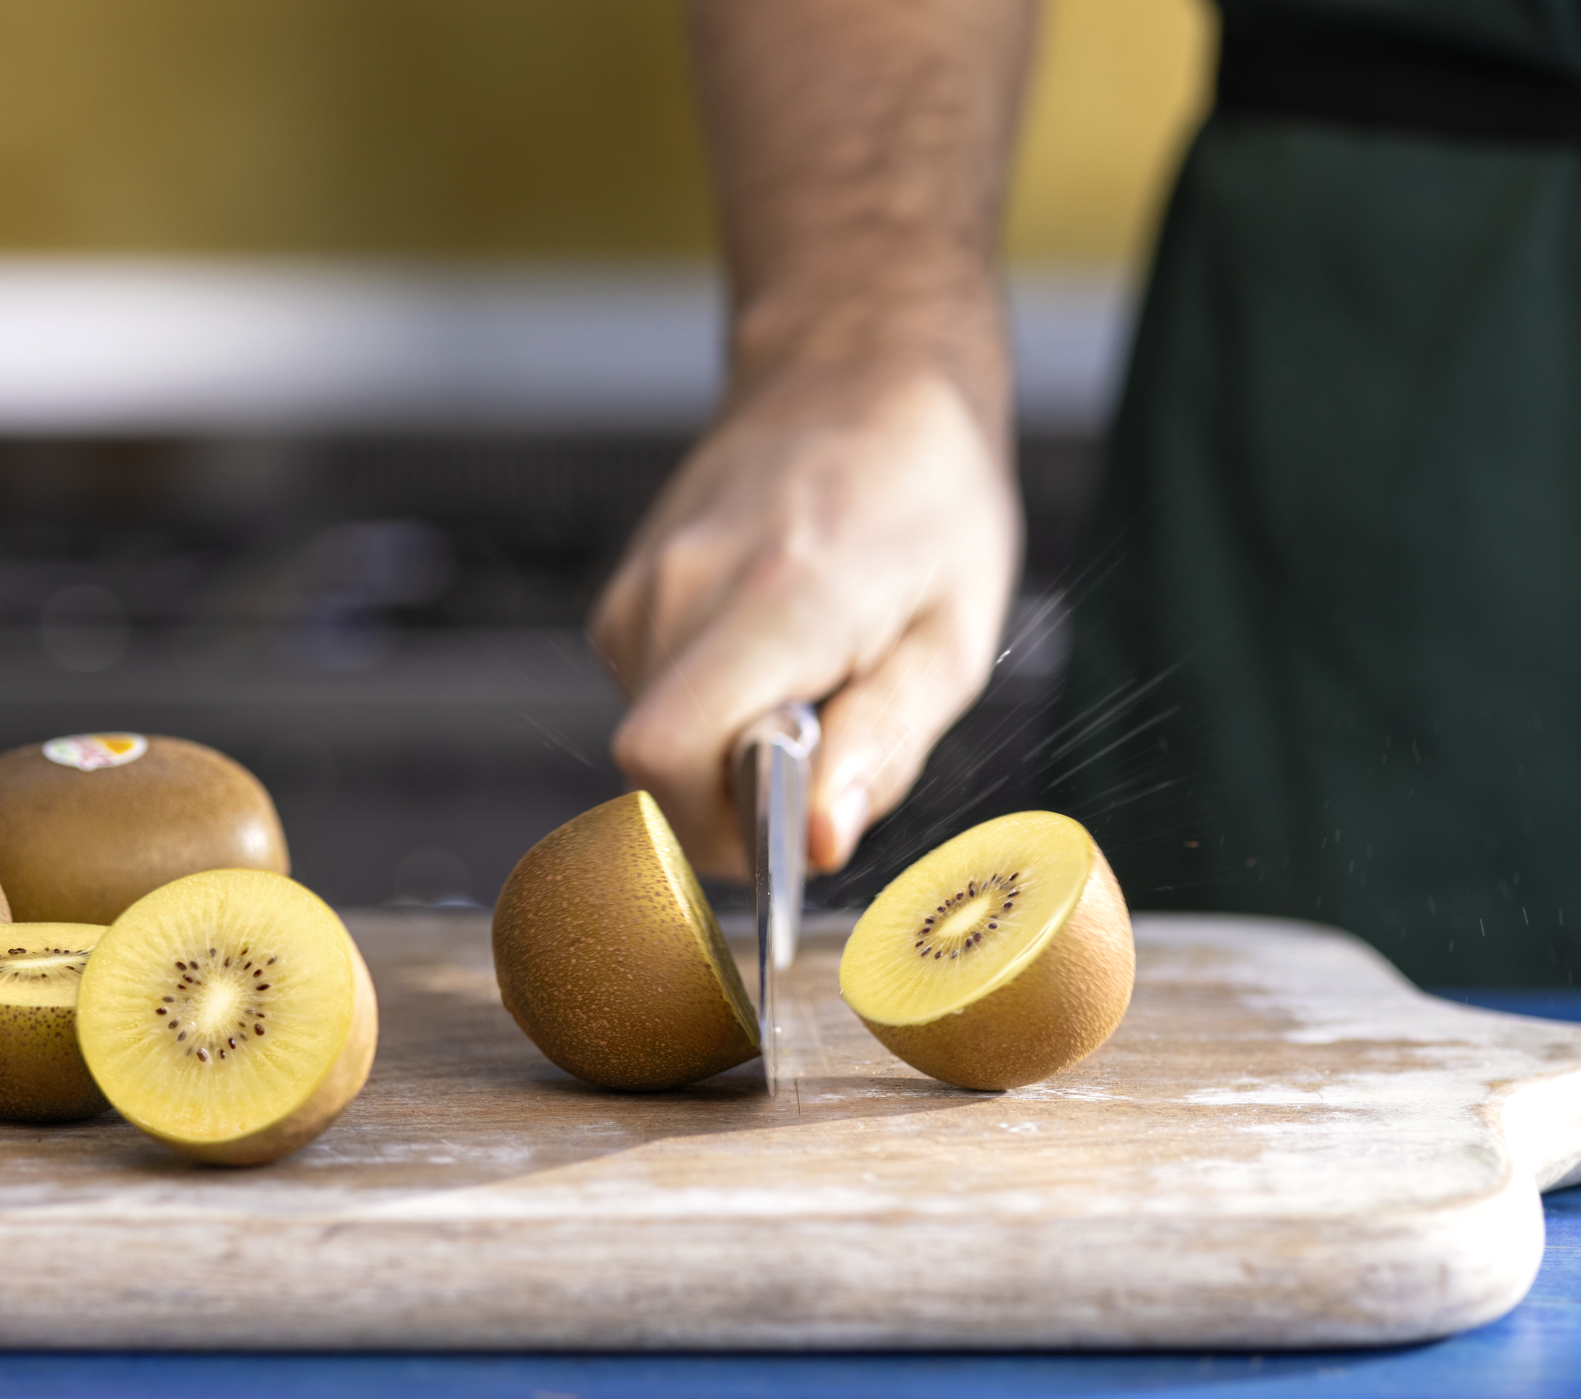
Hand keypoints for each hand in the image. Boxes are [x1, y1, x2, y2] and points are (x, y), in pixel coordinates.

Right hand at [590, 346, 1019, 878]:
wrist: (856, 372)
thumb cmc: (927, 498)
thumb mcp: (954, 636)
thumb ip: (884, 746)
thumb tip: (823, 844)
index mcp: (778, 595)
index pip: (666, 759)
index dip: (725, 827)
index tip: (802, 820)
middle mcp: (683, 585)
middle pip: (656, 767)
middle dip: (740, 798)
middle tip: (829, 741)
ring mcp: (641, 583)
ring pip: (653, 739)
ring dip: (729, 747)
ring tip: (808, 678)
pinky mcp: (626, 591)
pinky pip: (651, 698)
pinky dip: (709, 707)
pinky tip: (771, 652)